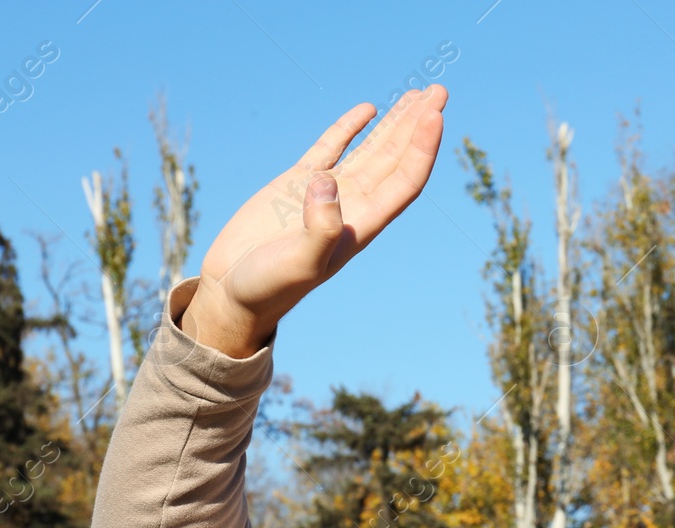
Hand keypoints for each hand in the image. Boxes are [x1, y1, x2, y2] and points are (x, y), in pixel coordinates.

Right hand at [181, 86, 447, 357]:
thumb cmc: (270, 286)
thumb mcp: (299, 264)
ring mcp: (327, 191)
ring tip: (420, 95)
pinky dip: (351, 127)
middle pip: (397, 158)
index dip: (422, 148)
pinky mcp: (298, 182)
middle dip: (418, 124)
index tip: (435, 115)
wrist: (234, 290)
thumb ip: (319, 229)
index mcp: (362, 224)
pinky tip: (369, 110)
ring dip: (396, 123)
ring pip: (373, 149)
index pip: (404, 180)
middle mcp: (353, 205)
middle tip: (440, 91)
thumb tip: (326, 181)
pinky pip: (333, 147)